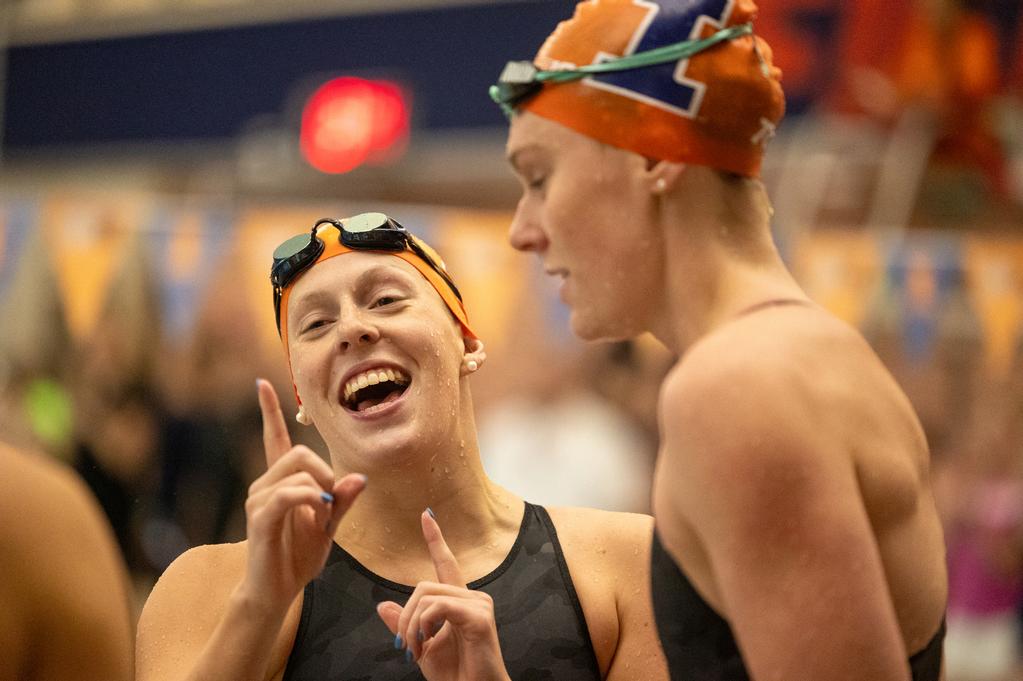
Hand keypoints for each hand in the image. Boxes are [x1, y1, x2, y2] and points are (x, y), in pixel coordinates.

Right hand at [241, 379, 365, 613]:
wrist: (277, 591)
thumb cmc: (299, 557)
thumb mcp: (329, 526)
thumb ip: (343, 501)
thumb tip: (359, 478)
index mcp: (280, 481)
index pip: (273, 438)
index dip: (269, 411)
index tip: (261, 384)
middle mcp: (264, 484)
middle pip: (300, 452)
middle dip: (326, 473)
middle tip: (332, 504)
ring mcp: (258, 500)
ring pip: (300, 472)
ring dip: (321, 493)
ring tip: (321, 519)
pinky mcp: (259, 518)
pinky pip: (290, 493)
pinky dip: (311, 500)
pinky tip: (318, 514)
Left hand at [376, 511, 509, 680]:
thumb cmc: (454, 674)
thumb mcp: (421, 647)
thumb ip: (405, 624)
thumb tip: (382, 606)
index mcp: (459, 601)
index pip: (446, 563)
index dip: (435, 539)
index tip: (426, 516)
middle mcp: (472, 596)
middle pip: (423, 586)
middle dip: (406, 618)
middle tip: (405, 647)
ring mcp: (479, 604)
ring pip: (427, 596)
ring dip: (412, 626)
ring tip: (415, 651)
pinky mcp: (479, 616)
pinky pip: (438, 607)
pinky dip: (424, 626)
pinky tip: (427, 644)